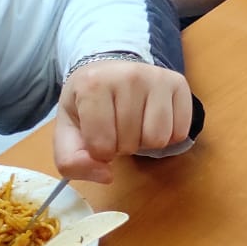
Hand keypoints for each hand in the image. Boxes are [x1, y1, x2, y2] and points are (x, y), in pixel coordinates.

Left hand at [55, 62, 193, 182]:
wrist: (108, 70)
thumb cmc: (87, 103)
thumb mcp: (67, 131)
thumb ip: (72, 161)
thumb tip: (106, 176)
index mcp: (93, 84)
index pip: (102, 145)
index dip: (99, 151)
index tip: (96, 134)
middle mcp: (129, 75)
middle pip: (131, 143)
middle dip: (122, 146)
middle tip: (116, 127)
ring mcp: (157, 78)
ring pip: (158, 139)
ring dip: (145, 142)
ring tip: (135, 125)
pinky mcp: (179, 84)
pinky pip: (179, 131)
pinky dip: (167, 136)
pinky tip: (153, 121)